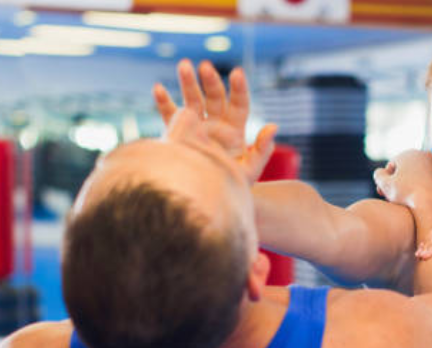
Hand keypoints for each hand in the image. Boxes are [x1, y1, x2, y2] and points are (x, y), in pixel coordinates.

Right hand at [154, 59, 277, 183]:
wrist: (205, 198)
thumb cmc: (230, 187)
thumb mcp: (249, 171)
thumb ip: (262, 150)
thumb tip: (273, 126)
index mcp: (235, 130)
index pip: (239, 104)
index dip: (239, 89)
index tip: (237, 73)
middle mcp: (216, 124)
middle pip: (214, 96)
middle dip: (210, 81)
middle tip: (205, 67)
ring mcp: (196, 126)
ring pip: (193, 100)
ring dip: (188, 82)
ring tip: (184, 65)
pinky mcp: (178, 133)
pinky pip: (170, 115)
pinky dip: (164, 102)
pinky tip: (158, 88)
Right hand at [373, 150, 431, 210]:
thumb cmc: (406, 194)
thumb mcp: (385, 184)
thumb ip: (378, 175)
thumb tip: (380, 172)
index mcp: (408, 153)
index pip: (391, 166)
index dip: (385, 180)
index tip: (383, 193)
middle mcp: (423, 154)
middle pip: (405, 169)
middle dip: (397, 182)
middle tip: (391, 198)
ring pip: (416, 175)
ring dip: (409, 185)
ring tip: (404, 200)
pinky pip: (427, 182)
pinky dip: (421, 188)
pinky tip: (416, 200)